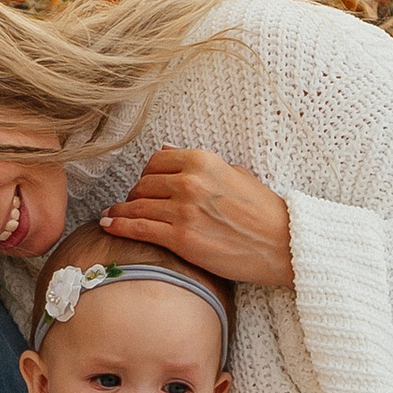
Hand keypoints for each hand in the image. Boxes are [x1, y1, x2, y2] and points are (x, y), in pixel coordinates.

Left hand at [102, 146, 293, 291]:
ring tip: (112, 214)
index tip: (145, 184)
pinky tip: (109, 225)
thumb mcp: (235, 173)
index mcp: (203, 160)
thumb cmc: (264, 211)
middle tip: (134, 203)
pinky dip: (119, 226)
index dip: (147, 174)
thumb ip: (200, 163)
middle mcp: (189, 181)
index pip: (156, 161)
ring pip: (137, 205)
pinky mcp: (181, 238)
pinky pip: (139, 228)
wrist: (283, 244)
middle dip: (136, 194)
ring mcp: (184, 211)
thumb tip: (167, 149)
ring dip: (121, 210)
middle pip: (143, 183)